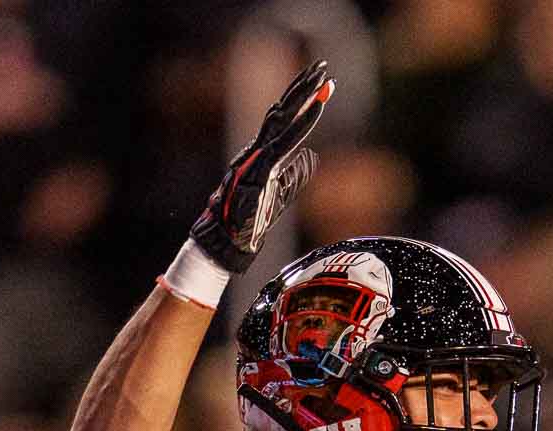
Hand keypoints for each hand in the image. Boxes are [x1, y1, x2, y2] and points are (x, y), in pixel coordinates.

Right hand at [188, 60, 333, 271]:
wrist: (229, 241)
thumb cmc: (250, 222)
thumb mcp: (280, 195)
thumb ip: (295, 175)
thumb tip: (313, 157)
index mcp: (262, 155)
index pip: (285, 121)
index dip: (302, 102)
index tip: (322, 86)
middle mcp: (258, 149)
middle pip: (283, 110)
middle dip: (303, 87)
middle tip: (322, 66)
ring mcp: (257, 156)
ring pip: (283, 118)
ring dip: (303, 95)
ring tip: (322, 77)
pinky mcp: (260, 167)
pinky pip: (285, 139)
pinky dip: (302, 121)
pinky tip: (316, 106)